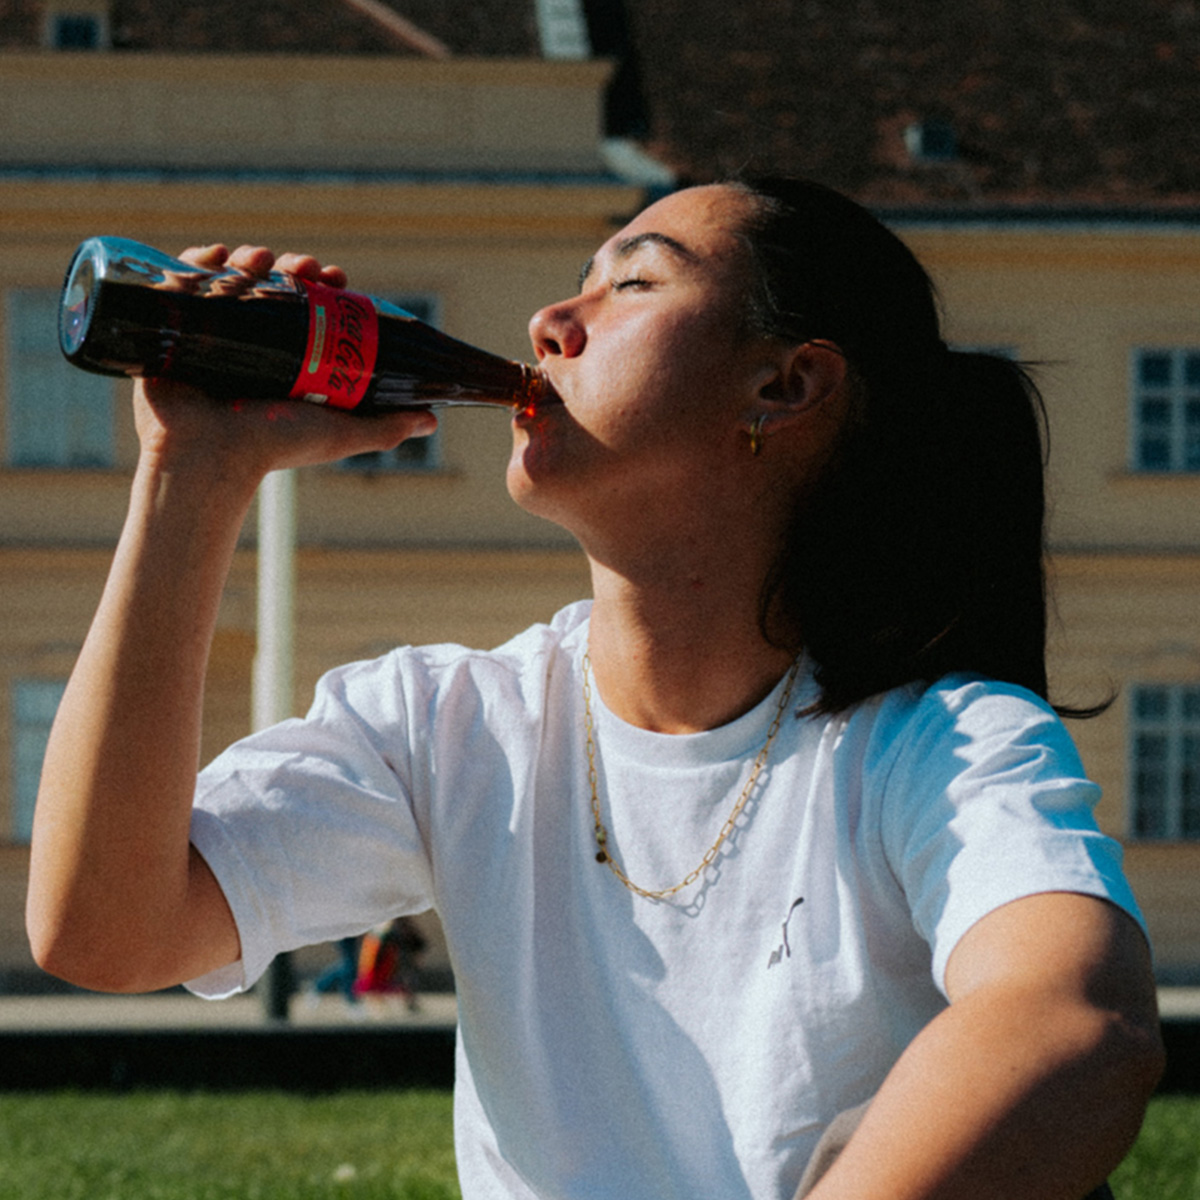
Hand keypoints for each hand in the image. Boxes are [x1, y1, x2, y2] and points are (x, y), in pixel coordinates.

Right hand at [133, 243, 437, 487]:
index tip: (335, 277)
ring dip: (249, 257)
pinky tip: (213, 254)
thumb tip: (433, 419)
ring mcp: (213, 336)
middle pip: (273, 287)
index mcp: (289, 361)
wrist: (208, 456)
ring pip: (233, 280)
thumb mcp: (340, 433)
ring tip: (258, 259)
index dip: (324, 286)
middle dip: (290, 266)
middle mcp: (253, 346)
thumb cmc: (273, 446)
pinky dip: (195, 260)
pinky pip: (181, 284)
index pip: (310, 308)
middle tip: (302, 266)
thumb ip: (386, 427)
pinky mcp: (174, 331)